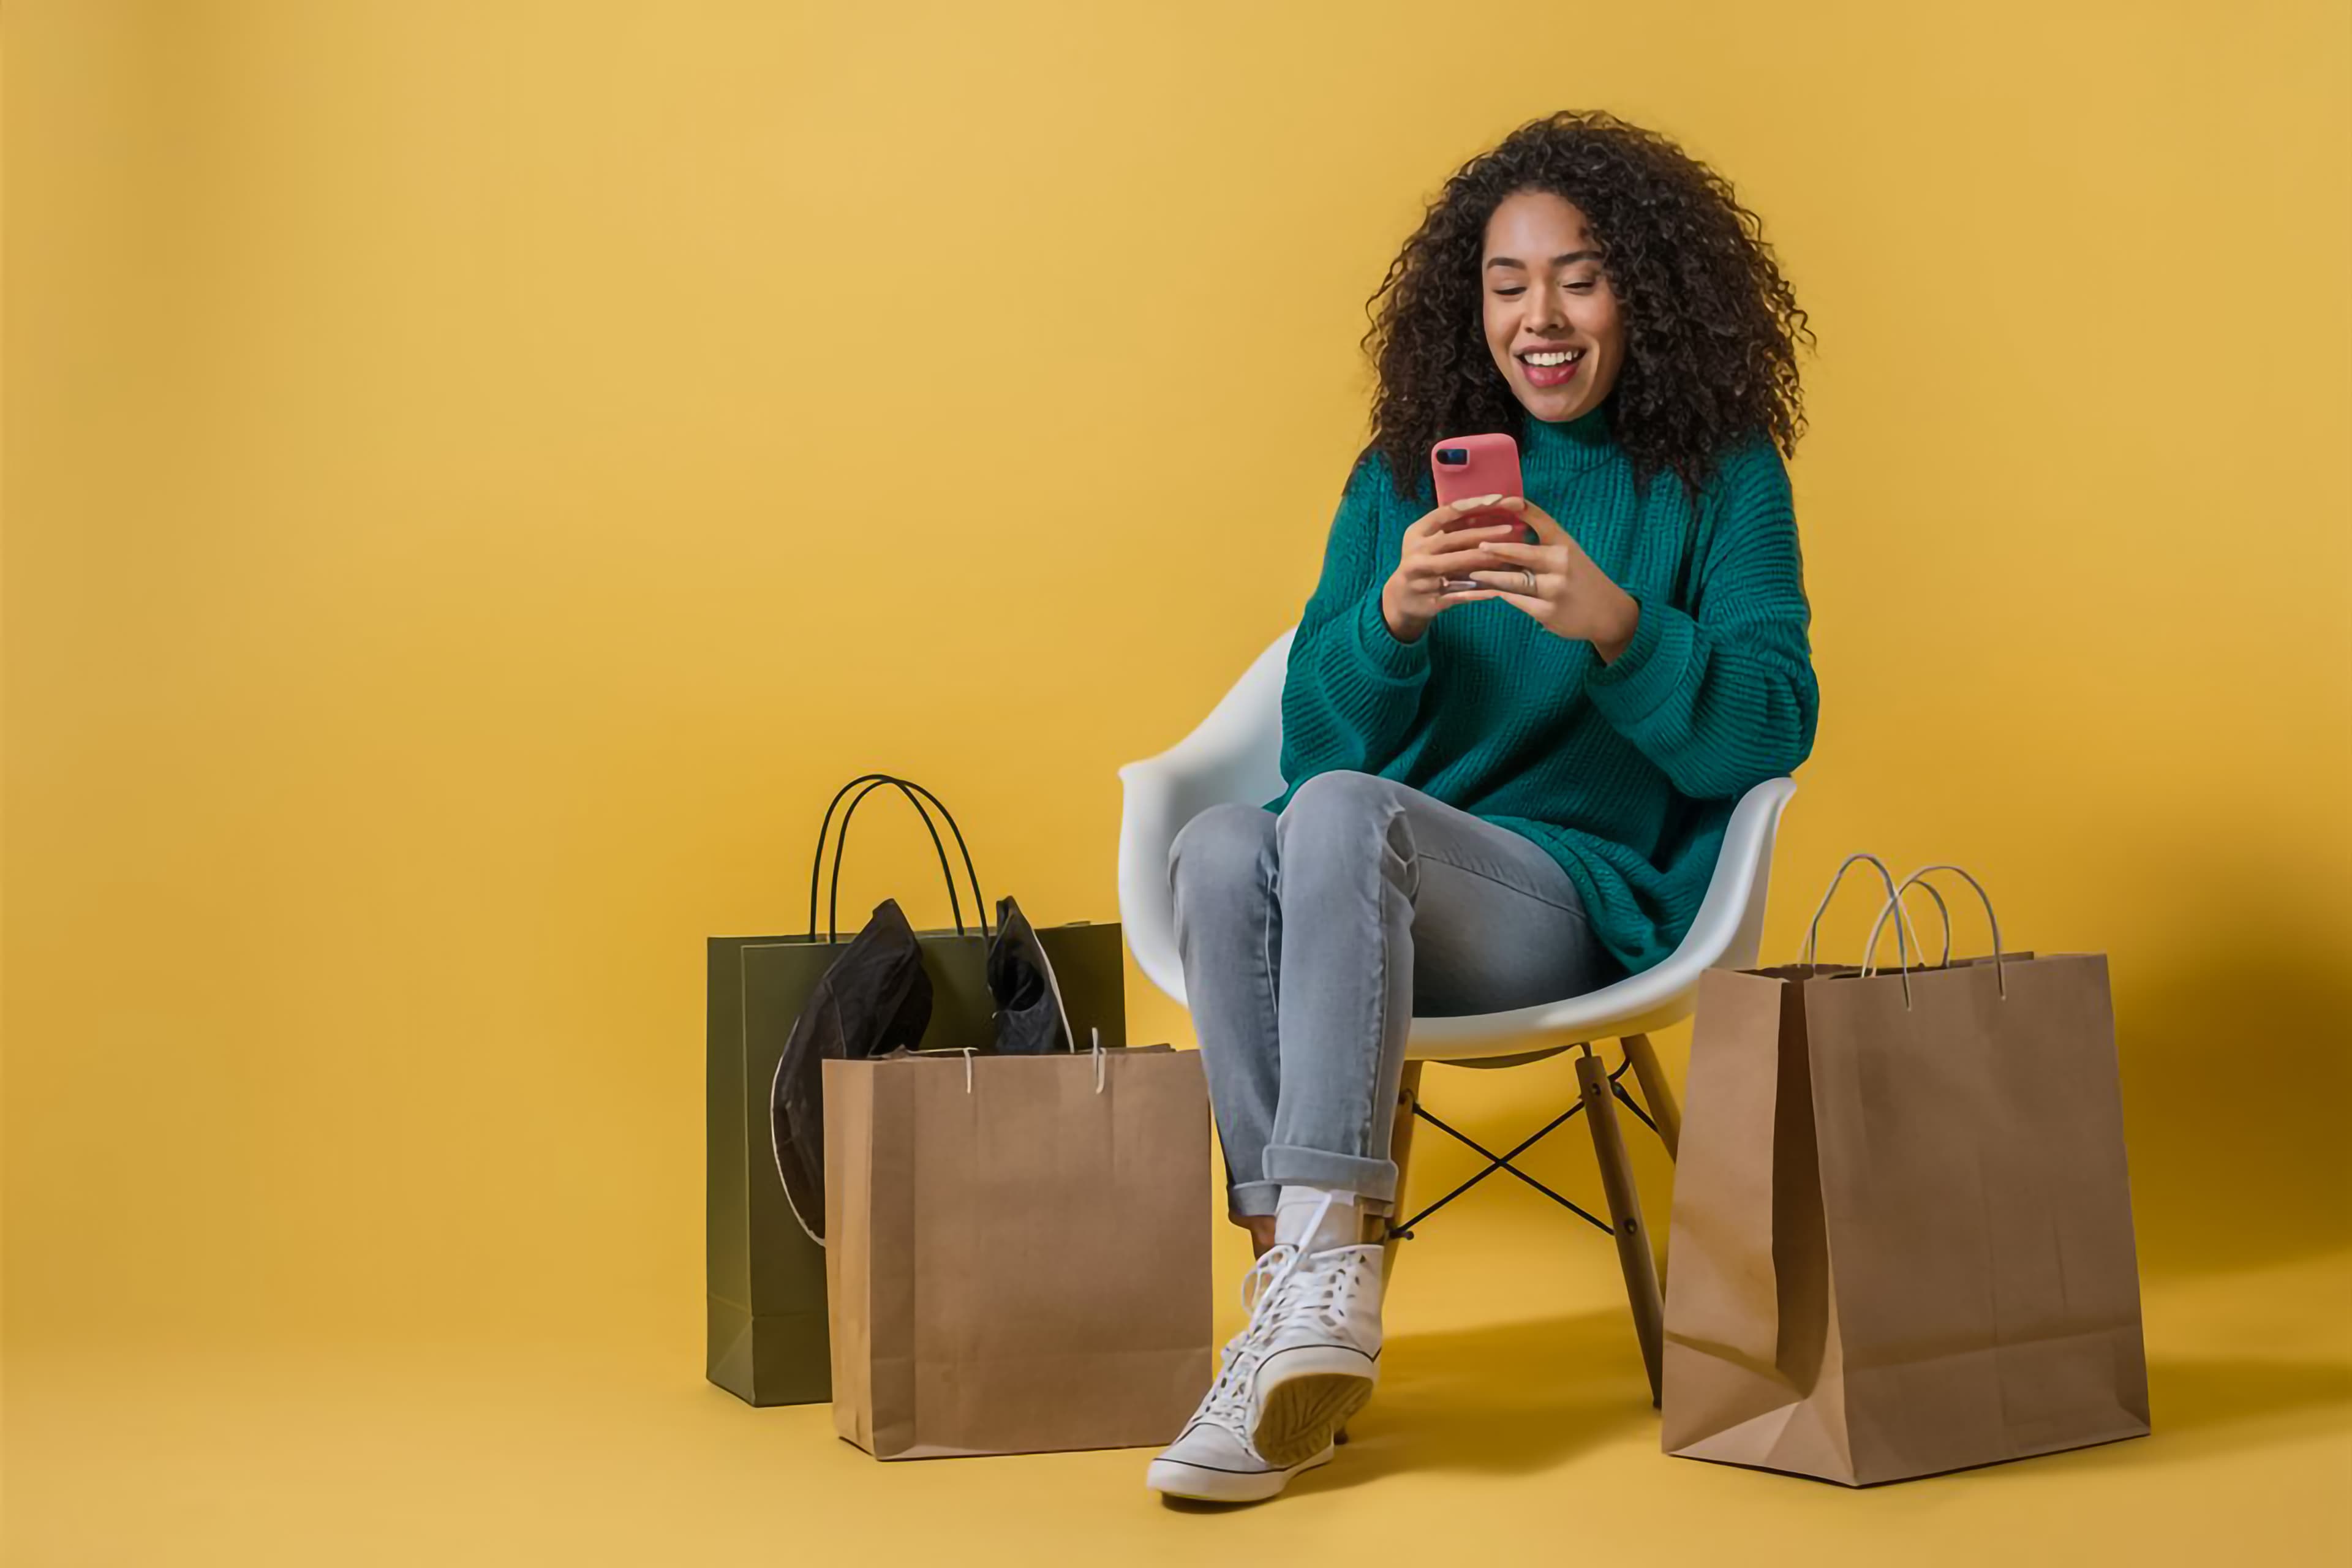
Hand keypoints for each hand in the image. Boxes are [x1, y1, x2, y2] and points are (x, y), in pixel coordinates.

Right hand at [1379, 500, 1521, 641]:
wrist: (1401, 598)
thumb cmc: (1423, 561)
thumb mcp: (1430, 540)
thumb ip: (1454, 528)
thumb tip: (1491, 508)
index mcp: (1417, 532)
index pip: (1446, 512)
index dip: (1473, 504)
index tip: (1497, 499)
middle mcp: (1417, 552)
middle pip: (1454, 539)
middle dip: (1484, 533)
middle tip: (1510, 528)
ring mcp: (1422, 577)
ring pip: (1457, 566)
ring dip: (1484, 561)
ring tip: (1508, 556)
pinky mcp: (1430, 599)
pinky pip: (1459, 594)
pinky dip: (1477, 592)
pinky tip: (1497, 590)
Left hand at [1449, 495, 1640, 660]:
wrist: (1608, 612)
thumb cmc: (1580, 577)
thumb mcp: (1567, 552)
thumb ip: (1540, 541)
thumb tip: (1500, 529)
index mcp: (1563, 542)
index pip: (1536, 517)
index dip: (1513, 507)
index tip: (1492, 500)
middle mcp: (1560, 562)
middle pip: (1520, 551)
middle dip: (1494, 548)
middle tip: (1473, 545)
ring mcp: (1554, 588)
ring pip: (1513, 580)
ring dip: (1489, 576)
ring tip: (1470, 573)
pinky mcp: (1548, 611)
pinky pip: (1517, 601)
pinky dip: (1500, 595)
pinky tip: (1485, 592)